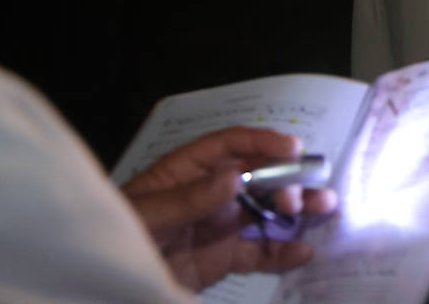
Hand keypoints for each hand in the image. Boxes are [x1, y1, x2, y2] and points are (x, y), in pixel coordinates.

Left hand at [120, 127, 337, 291]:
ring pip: (266, 210)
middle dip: (287, 178)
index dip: (262, 142)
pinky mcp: (223, 257)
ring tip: (325, 208)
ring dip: (296, 208)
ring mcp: (219, 225)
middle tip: (305, 194)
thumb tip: (234, 178)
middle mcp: (210, 192)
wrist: (103, 286)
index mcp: (187, 171)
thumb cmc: (116, 239)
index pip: (230, 145)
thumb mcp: (145, 216)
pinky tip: (304, 252)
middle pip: (257, 175)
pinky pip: (259, 250)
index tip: (293, 149)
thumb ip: (189, 199)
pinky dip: (282, 251)